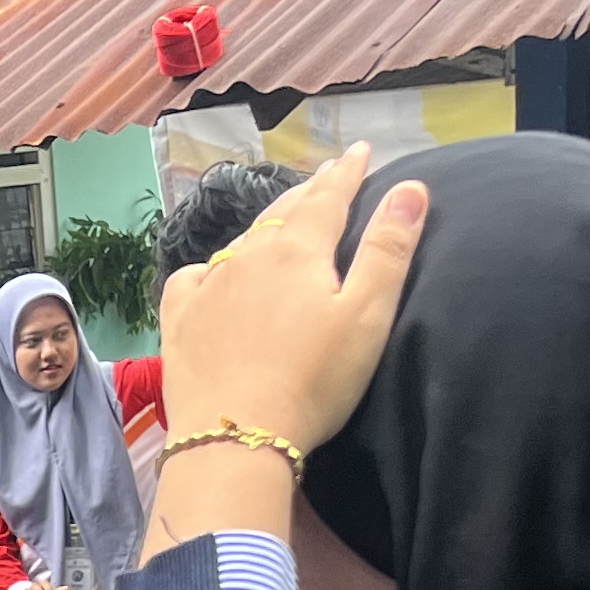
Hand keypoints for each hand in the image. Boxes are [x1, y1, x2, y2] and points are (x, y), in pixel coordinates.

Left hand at [159, 144, 429, 455]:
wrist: (234, 437)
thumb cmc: (312, 382)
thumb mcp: (366, 316)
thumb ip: (387, 250)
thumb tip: (410, 187)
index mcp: (297, 251)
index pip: (329, 197)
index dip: (348, 173)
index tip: (362, 152)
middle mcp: (247, 256)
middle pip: (283, 214)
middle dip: (310, 192)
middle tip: (327, 176)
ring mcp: (208, 287)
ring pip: (240, 243)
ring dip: (265, 226)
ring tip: (280, 220)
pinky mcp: (179, 320)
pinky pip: (193, 278)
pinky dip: (209, 268)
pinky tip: (212, 274)